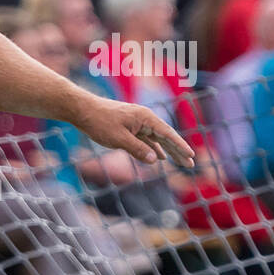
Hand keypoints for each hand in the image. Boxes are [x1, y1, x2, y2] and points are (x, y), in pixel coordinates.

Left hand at [75, 99, 194, 167]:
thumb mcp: (119, 139)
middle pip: (166, 137)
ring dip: (168, 151)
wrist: (82, 110)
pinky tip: (160, 157)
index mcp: (145, 118)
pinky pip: (146, 139)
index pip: (168, 134)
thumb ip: (137, 149)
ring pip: (157, 139)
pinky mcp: (129, 127)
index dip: (180, 146)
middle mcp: (144, 118)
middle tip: (191, 164)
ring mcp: (137, 122)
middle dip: (179, 151)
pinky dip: (153, 148)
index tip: (191, 155)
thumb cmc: (99, 122)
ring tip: (181, 162)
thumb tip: (155, 160)